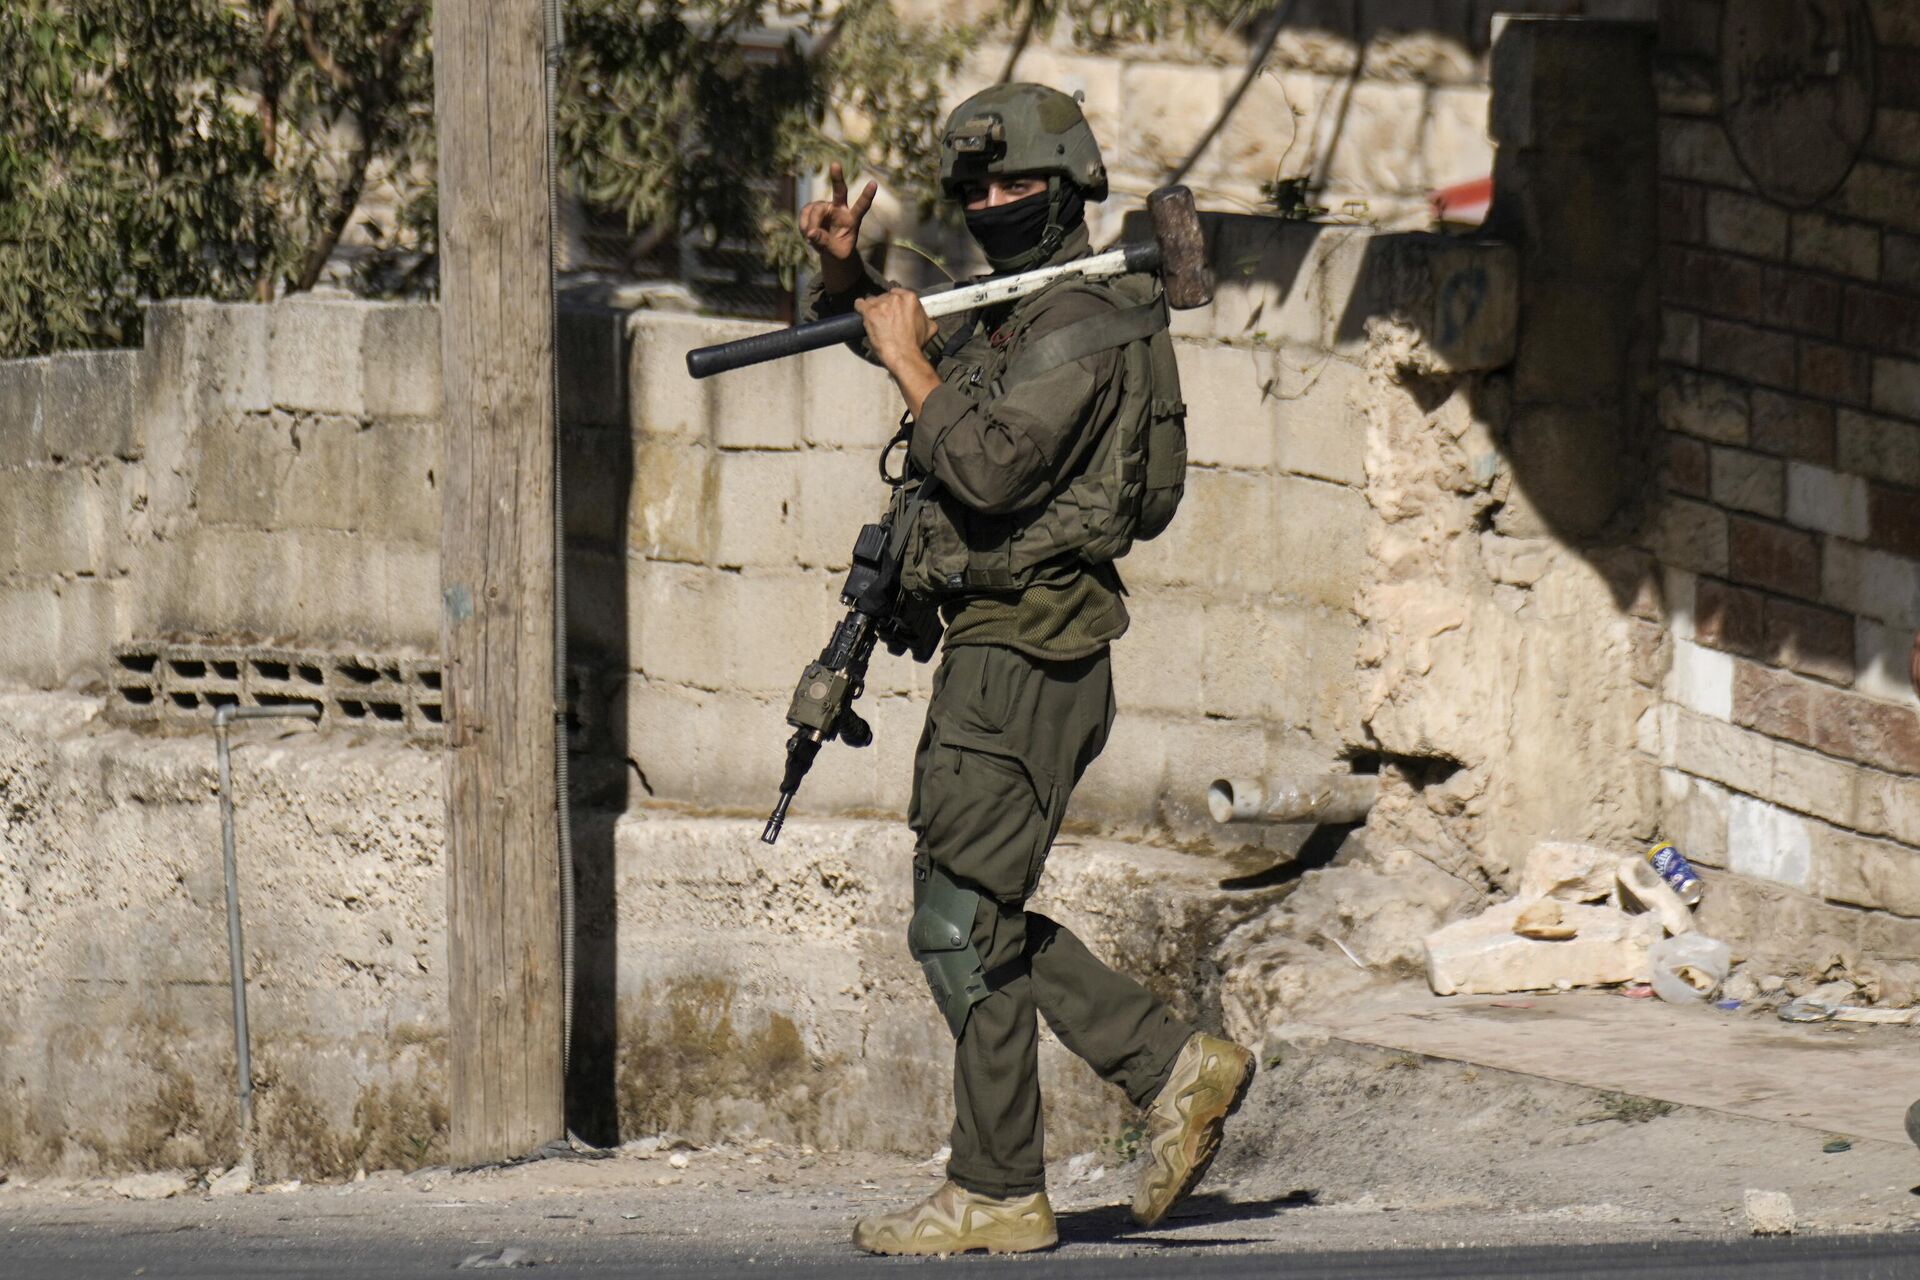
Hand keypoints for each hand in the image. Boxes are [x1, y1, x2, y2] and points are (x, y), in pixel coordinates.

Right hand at [800, 161, 875, 291]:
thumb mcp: (837, 253)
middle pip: (840, 191)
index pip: (861, 207)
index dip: (867, 195)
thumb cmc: (839, 251)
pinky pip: (805, 214)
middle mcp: (840, 209)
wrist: (829, 249)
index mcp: (853, 219)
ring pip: (816, 210)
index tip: (874, 184)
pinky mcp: (813, 208)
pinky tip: (807, 233)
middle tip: (835, 164)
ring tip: (811, 238)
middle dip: (837, 178)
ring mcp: (826, 207)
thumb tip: (811, 232)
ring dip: (811, 225)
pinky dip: (803, 225)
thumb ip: (825, 244)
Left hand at [855, 289, 940, 416]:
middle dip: (885, 307)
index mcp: (910, 298)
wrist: (904, 356)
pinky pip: (860, 304)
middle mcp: (895, 298)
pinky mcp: (870, 312)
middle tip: (886, 320)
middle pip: (885, 296)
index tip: (893, 310)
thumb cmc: (914, 345)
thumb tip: (924, 317)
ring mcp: (882, 304)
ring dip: (873, 309)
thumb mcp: (929, 328)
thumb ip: (925, 317)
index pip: (898, 293)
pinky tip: (861, 312)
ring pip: (873, 301)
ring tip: (875, 321)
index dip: (895, 303)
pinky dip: (859, 308)